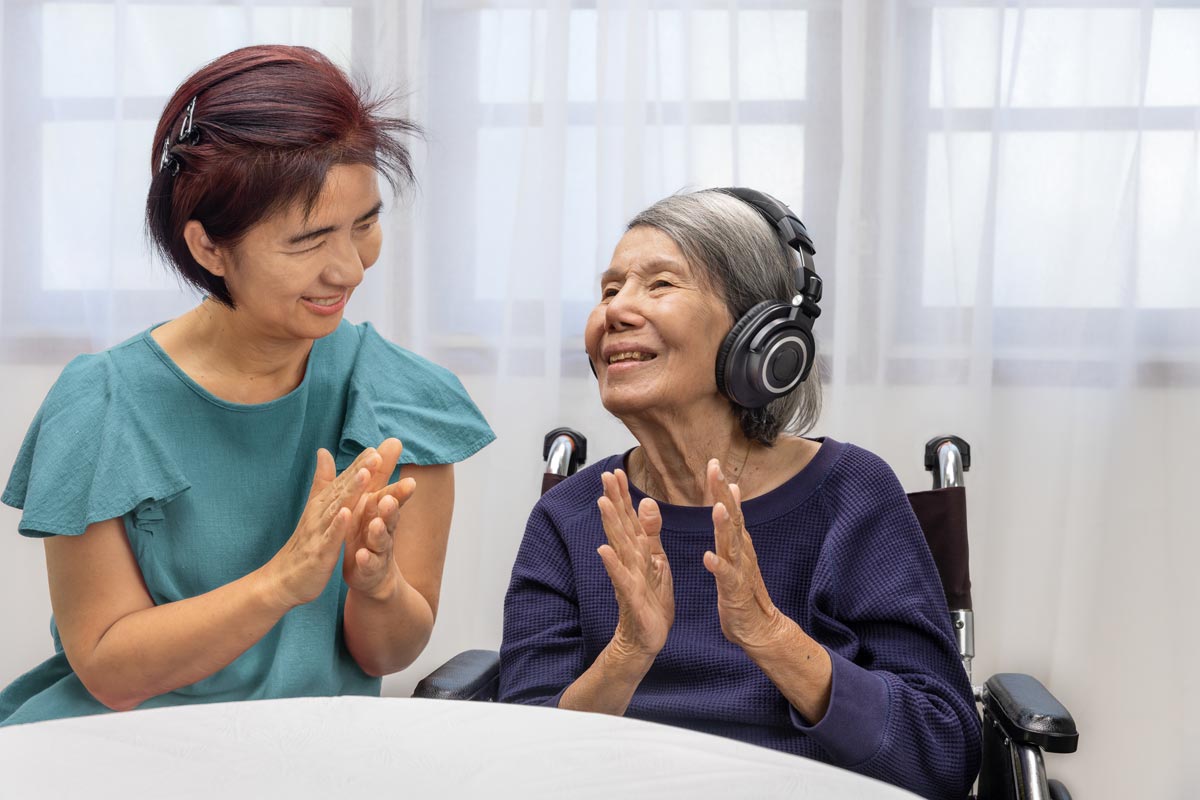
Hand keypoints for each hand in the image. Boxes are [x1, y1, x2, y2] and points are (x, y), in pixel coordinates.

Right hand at [263, 446, 379, 609]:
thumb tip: (324, 450)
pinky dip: (338, 525)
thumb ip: (322, 481)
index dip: (358, 464)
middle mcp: (320, 514)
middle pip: (342, 490)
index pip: (343, 481)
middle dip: (359, 472)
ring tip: (365, 474)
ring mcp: (319, 532)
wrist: (282, 580)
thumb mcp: (315, 509)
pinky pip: (329, 537)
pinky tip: (347, 513)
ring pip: (337, 509)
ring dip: (351, 491)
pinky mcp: (319, 553)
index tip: (375, 448)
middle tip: (375, 455)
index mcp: (323, 505)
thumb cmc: (304, 543)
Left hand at [342, 438, 417, 598]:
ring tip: (376, 523)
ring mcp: (378, 550)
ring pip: (382, 540)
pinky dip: (367, 560)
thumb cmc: (369, 532)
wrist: (372, 574)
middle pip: (391, 516)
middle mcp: (384, 528)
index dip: (397, 486)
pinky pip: (369, 564)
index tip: (405, 478)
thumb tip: (392, 441)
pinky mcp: (370, 570)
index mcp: (380, 511)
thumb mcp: (372, 501)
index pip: (392, 495)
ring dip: (379, 531)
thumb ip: (378, 474)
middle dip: (393, 506)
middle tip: (391, 497)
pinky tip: (362, 556)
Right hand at [596, 469, 673, 658]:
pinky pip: (621, 579)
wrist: (646, 638)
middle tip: (606, 476)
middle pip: (620, 526)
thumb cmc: (650, 600)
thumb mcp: (656, 561)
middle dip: (614, 500)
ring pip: (619, 547)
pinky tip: (603, 550)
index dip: (622, 495)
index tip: (616, 471)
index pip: (628, 518)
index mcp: (637, 551)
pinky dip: (613, 564)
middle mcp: (629, 561)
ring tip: (603, 503)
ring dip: (611, 525)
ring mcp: (628, 578)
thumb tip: (646, 502)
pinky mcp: (631, 597)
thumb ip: (650, 532)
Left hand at [703, 459, 785, 649]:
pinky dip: (718, 566)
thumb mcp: (737, 551)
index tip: (713, 462)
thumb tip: (733, 491)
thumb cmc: (743, 588)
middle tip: (715, 470)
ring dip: (725, 526)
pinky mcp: (735, 591)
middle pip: (733, 517)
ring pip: (732, 544)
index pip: (730, 508)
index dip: (721, 486)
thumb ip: (733, 523)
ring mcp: (740, 570)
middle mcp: (741, 551)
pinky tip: (708, 557)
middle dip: (723, 493)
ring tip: (718, 508)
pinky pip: (726, 577)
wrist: (759, 627)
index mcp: (738, 541)